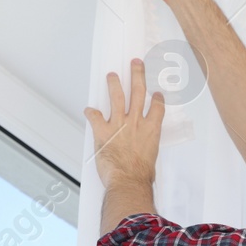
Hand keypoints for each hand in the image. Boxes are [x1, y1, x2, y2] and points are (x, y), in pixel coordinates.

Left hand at [85, 59, 163, 189]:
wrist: (129, 181)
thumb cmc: (140, 175)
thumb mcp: (151, 157)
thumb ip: (146, 147)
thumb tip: (142, 151)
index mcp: (151, 130)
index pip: (157, 107)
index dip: (157, 98)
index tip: (157, 93)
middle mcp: (136, 123)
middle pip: (138, 92)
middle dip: (137, 75)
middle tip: (135, 64)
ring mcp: (119, 125)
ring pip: (117, 97)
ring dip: (114, 84)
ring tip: (112, 75)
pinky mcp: (103, 132)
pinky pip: (95, 117)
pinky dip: (91, 113)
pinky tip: (88, 110)